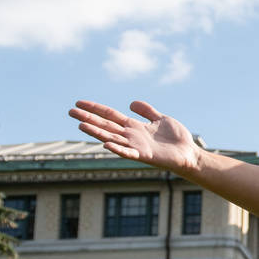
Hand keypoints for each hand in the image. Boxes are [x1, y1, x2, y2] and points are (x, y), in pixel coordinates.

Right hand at [70, 99, 202, 173]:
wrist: (189, 153)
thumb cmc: (176, 138)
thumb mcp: (161, 118)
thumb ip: (147, 111)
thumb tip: (131, 103)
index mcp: (134, 126)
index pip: (110, 115)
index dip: (95, 108)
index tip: (79, 103)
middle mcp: (131, 136)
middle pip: (105, 125)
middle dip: (88, 118)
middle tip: (70, 111)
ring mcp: (136, 146)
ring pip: (111, 138)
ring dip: (96, 132)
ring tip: (81, 125)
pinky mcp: (144, 156)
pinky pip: (128, 153)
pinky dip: (118, 149)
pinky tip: (106, 144)